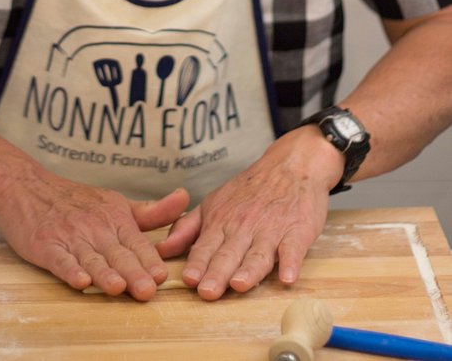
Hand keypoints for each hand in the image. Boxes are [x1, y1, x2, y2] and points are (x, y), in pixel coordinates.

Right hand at [0, 165, 189, 300]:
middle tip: (147, 290)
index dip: (148, 260)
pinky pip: (59, 259)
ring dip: (104, 274)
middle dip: (133, 272)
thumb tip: (185, 200)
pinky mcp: (45, 245)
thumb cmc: (76, 200)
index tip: (161, 276)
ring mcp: (69, 237)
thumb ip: (151, 212)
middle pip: (117, 254)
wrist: (27, 187)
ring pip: (91, 259)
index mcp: (114, 219)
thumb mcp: (116, 203)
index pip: (135, 243)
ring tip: (117, 288)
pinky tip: (79, 281)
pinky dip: (69, 270)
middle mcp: (94, 228)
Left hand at [156, 126, 343, 299]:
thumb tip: (161, 249)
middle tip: (207, 292)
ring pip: (258, 254)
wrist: (290, 166)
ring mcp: (271, 230)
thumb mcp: (212, 203)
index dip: (197, 264)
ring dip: (249, 270)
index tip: (188, 279)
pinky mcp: (297, 232)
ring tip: (239, 285)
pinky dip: (291, 263)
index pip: (206, 247)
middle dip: (217, 273)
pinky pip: (293, 249)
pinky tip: (287, 278)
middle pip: (229, 254)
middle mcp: (243, 227)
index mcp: (220, 222)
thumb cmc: (249, 190)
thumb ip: (187, 228)